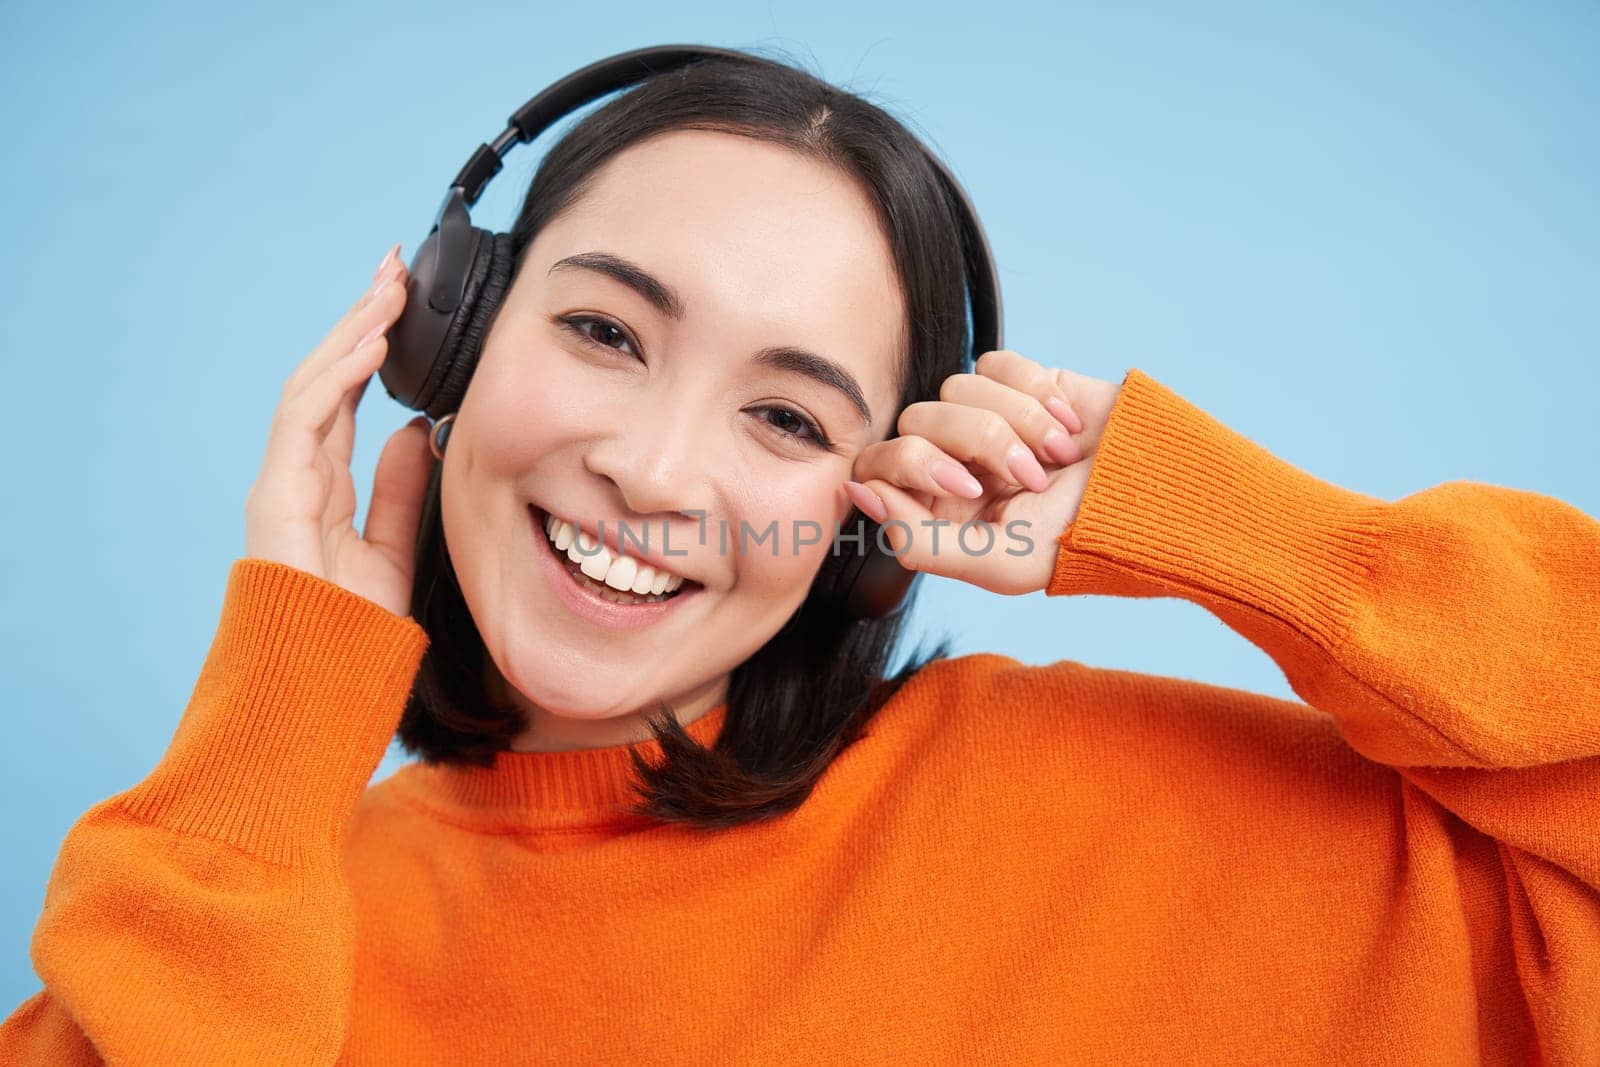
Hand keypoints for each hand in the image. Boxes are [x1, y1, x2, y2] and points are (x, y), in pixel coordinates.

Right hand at [242, 244, 435, 618]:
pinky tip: (372, 344)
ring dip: (352, 331)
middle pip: (329, 378)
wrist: (322, 691)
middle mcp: (298, 475)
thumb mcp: (393, 550)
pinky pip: (304, 419)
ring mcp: (282, 482)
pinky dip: (339, 377)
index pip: (348, 398)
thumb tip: (418, 430)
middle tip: (395, 266)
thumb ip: (399, 490)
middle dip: (361, 318)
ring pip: (313, 386)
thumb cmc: (350, 632)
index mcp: (324, 486)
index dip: (374, 348)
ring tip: (390, 287)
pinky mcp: (276, 495)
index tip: (405, 304)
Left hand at [845, 351, 1121, 594]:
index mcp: (935, 509)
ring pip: (955, 389)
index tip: (966, 486)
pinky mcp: (1017, 383)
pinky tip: (1066, 427)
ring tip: (1057, 458)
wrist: (1153, 494)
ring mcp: (982, 418)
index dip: (913, 465)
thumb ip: (919, 541)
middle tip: (1027, 477)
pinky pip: (994, 364)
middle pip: (916, 420)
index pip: (879, 466)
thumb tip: (859, 493)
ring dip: (1016, 424)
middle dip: (978, 443)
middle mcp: (951, 461)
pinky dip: (1034, 394)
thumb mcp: (998, 562)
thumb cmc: (1079, 539)